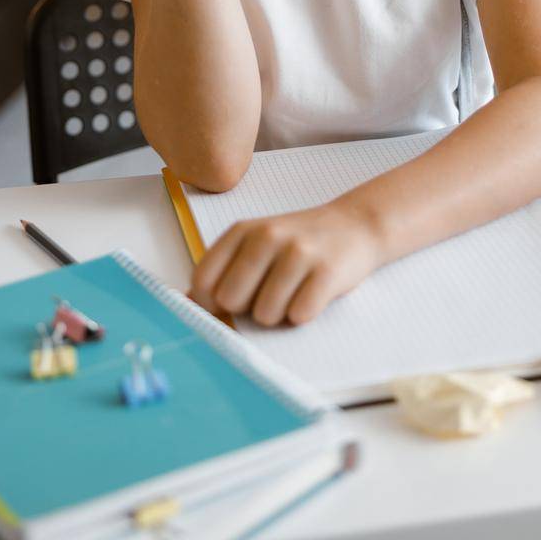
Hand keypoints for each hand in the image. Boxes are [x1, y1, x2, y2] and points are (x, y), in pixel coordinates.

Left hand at [188, 198, 386, 328]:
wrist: (354, 225)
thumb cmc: (297, 243)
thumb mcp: (255, 245)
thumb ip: (222, 272)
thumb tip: (186, 304)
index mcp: (242, 231)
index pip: (203, 282)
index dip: (210, 304)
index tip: (227, 305)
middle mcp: (267, 236)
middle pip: (231, 301)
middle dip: (247, 308)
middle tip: (269, 292)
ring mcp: (298, 252)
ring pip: (265, 314)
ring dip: (279, 314)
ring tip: (293, 291)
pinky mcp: (326, 271)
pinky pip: (298, 315)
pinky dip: (304, 313)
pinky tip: (312, 293)